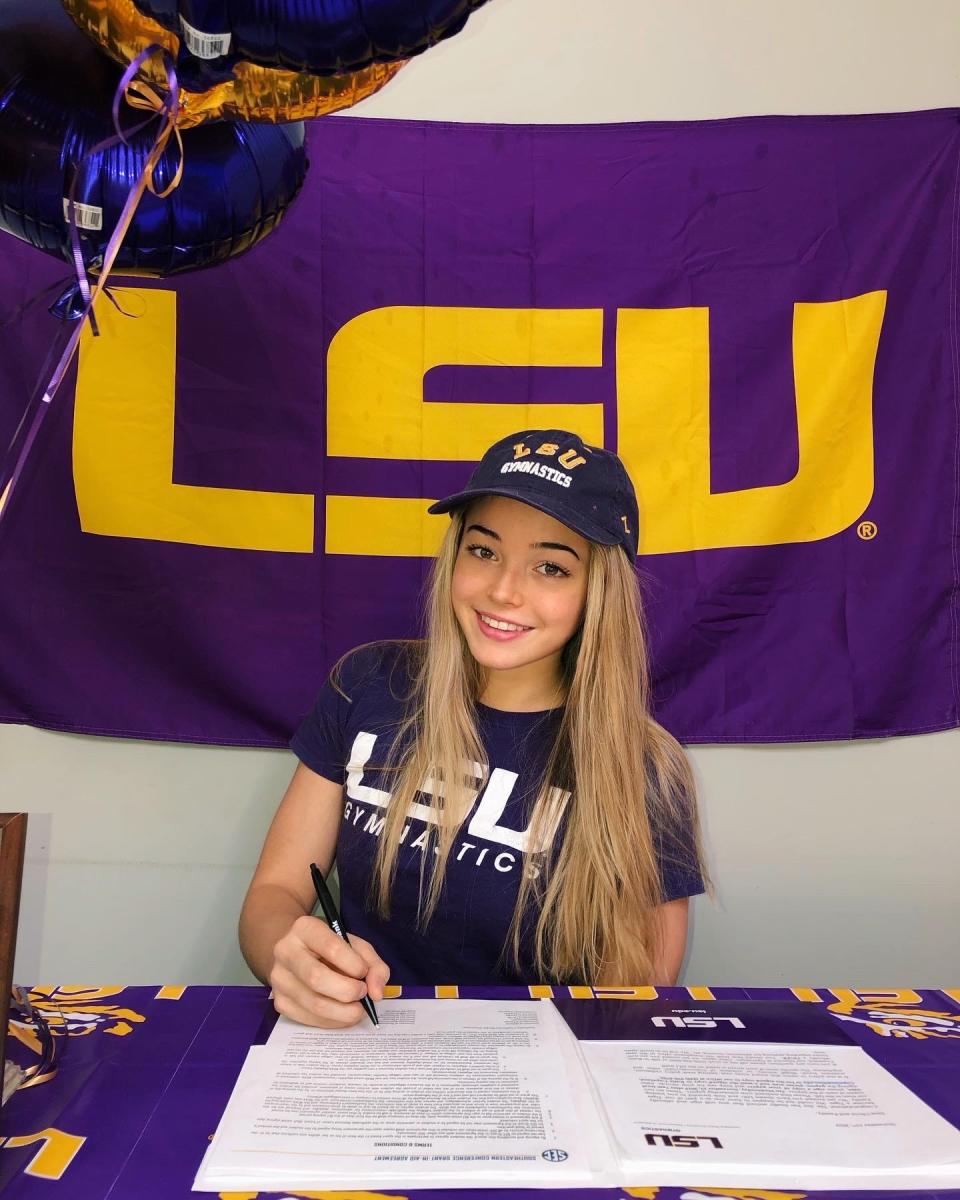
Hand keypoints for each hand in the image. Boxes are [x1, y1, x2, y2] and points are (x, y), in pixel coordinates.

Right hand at [269, 914, 389, 1027]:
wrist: (297, 953)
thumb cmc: (330, 947)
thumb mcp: (355, 945)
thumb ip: (373, 965)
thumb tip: (377, 993)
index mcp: (305, 928)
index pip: (331, 947)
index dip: (353, 964)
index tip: (364, 972)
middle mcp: (285, 951)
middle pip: (317, 979)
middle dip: (348, 991)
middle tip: (363, 994)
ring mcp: (278, 979)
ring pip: (313, 1003)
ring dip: (343, 1012)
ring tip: (357, 1008)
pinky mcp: (279, 1002)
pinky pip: (308, 1018)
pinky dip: (332, 1021)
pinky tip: (342, 1014)